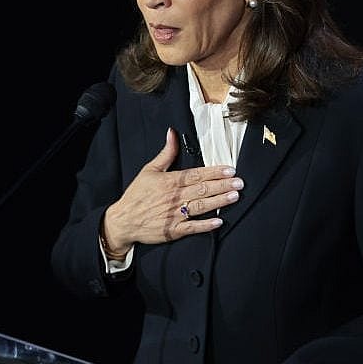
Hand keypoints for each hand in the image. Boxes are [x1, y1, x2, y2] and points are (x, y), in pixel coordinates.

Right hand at [101, 128, 242, 252]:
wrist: (123, 220)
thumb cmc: (137, 195)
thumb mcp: (149, 170)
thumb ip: (166, 153)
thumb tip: (172, 133)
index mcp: (170, 181)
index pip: (197, 174)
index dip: (215, 172)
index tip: (230, 169)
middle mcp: (174, 197)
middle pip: (203, 189)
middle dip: (222, 185)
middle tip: (239, 182)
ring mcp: (174, 214)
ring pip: (201, 206)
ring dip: (219, 201)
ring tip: (234, 196)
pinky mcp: (173, 230)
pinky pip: (192, 228)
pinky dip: (205, 225)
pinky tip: (219, 222)